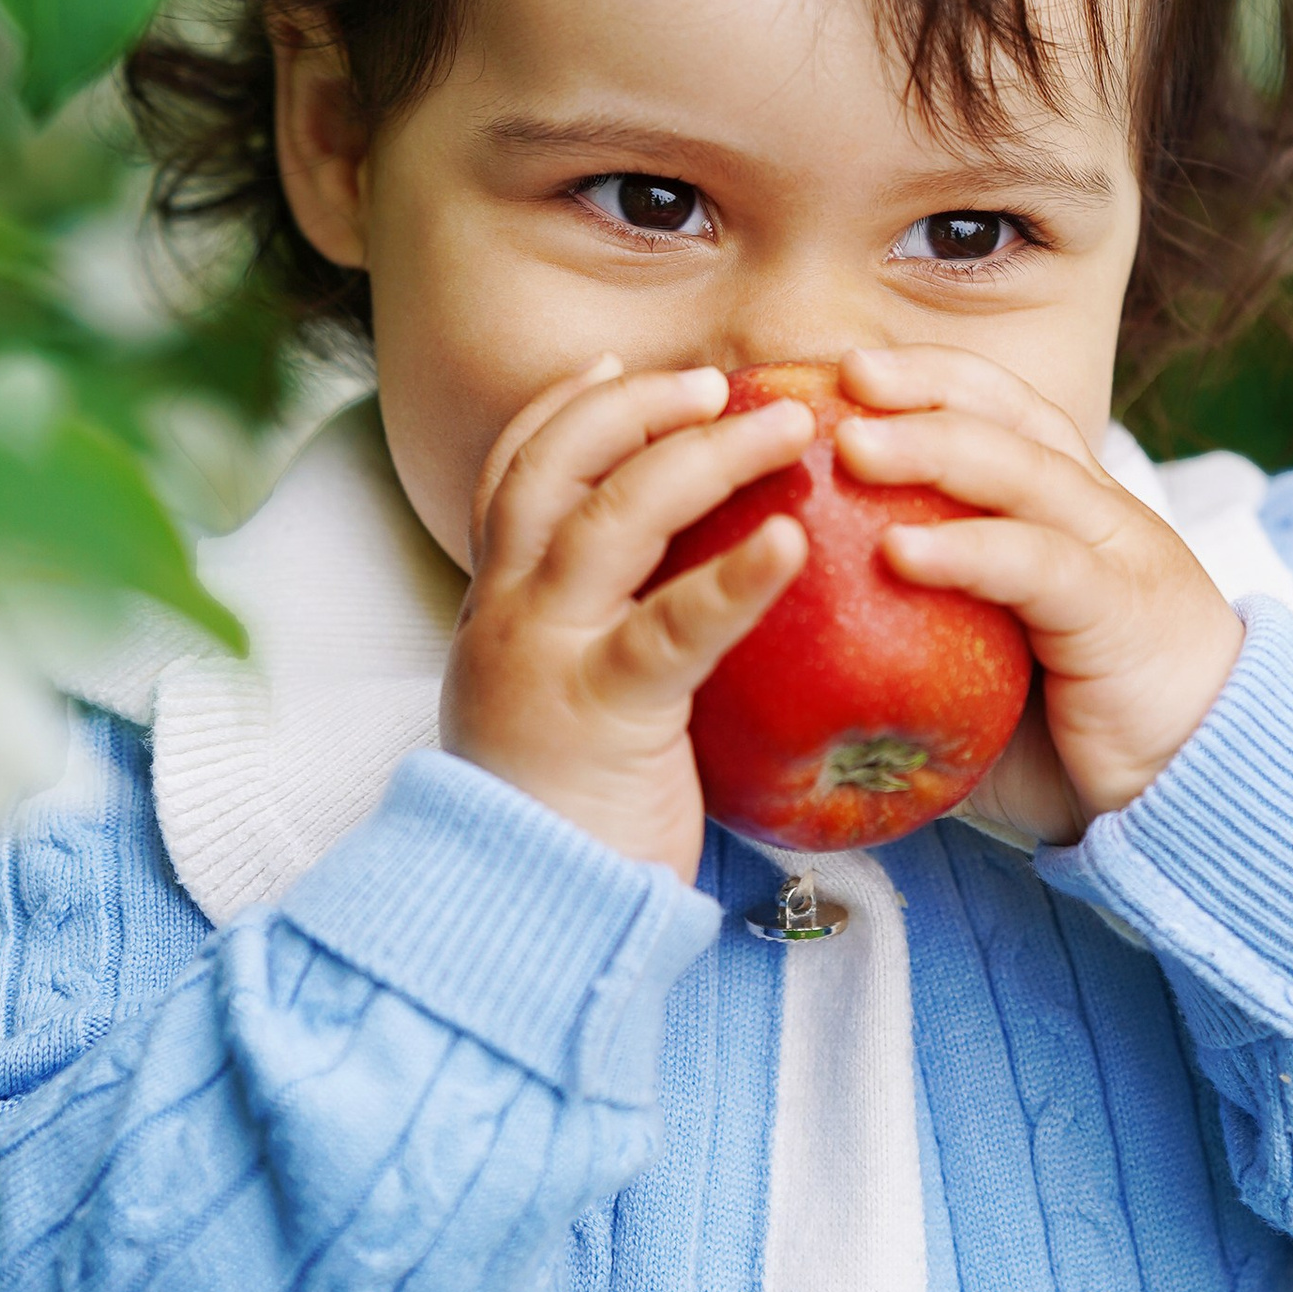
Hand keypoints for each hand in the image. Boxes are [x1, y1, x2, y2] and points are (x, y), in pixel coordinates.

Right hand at [441, 357, 813, 876]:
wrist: (523, 926)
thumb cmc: (569, 824)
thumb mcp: (563, 705)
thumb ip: (600, 638)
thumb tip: (681, 591)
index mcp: (498, 606)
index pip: (515, 470)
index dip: (567, 407)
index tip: (621, 365)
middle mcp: (508, 612)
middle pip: (559, 464)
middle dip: (640, 405)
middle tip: (723, 381)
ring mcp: (545, 655)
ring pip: (614, 516)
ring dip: (705, 455)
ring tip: (786, 425)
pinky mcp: (603, 713)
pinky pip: (673, 628)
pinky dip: (736, 577)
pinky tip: (794, 543)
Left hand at [833, 348, 1244, 843]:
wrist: (1197, 796)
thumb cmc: (1074, 744)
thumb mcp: (983, 681)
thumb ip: (912, 650)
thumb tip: (795, 656)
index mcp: (1067, 512)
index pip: (1001, 411)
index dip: (929, 379)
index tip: (842, 371)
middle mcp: (1095, 513)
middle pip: (1010, 415)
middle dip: (924, 385)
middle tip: (840, 376)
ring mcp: (1115, 554)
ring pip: (1023, 471)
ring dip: (933, 448)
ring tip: (851, 445)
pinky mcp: (1120, 612)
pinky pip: (1036, 565)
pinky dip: (966, 549)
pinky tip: (897, 551)